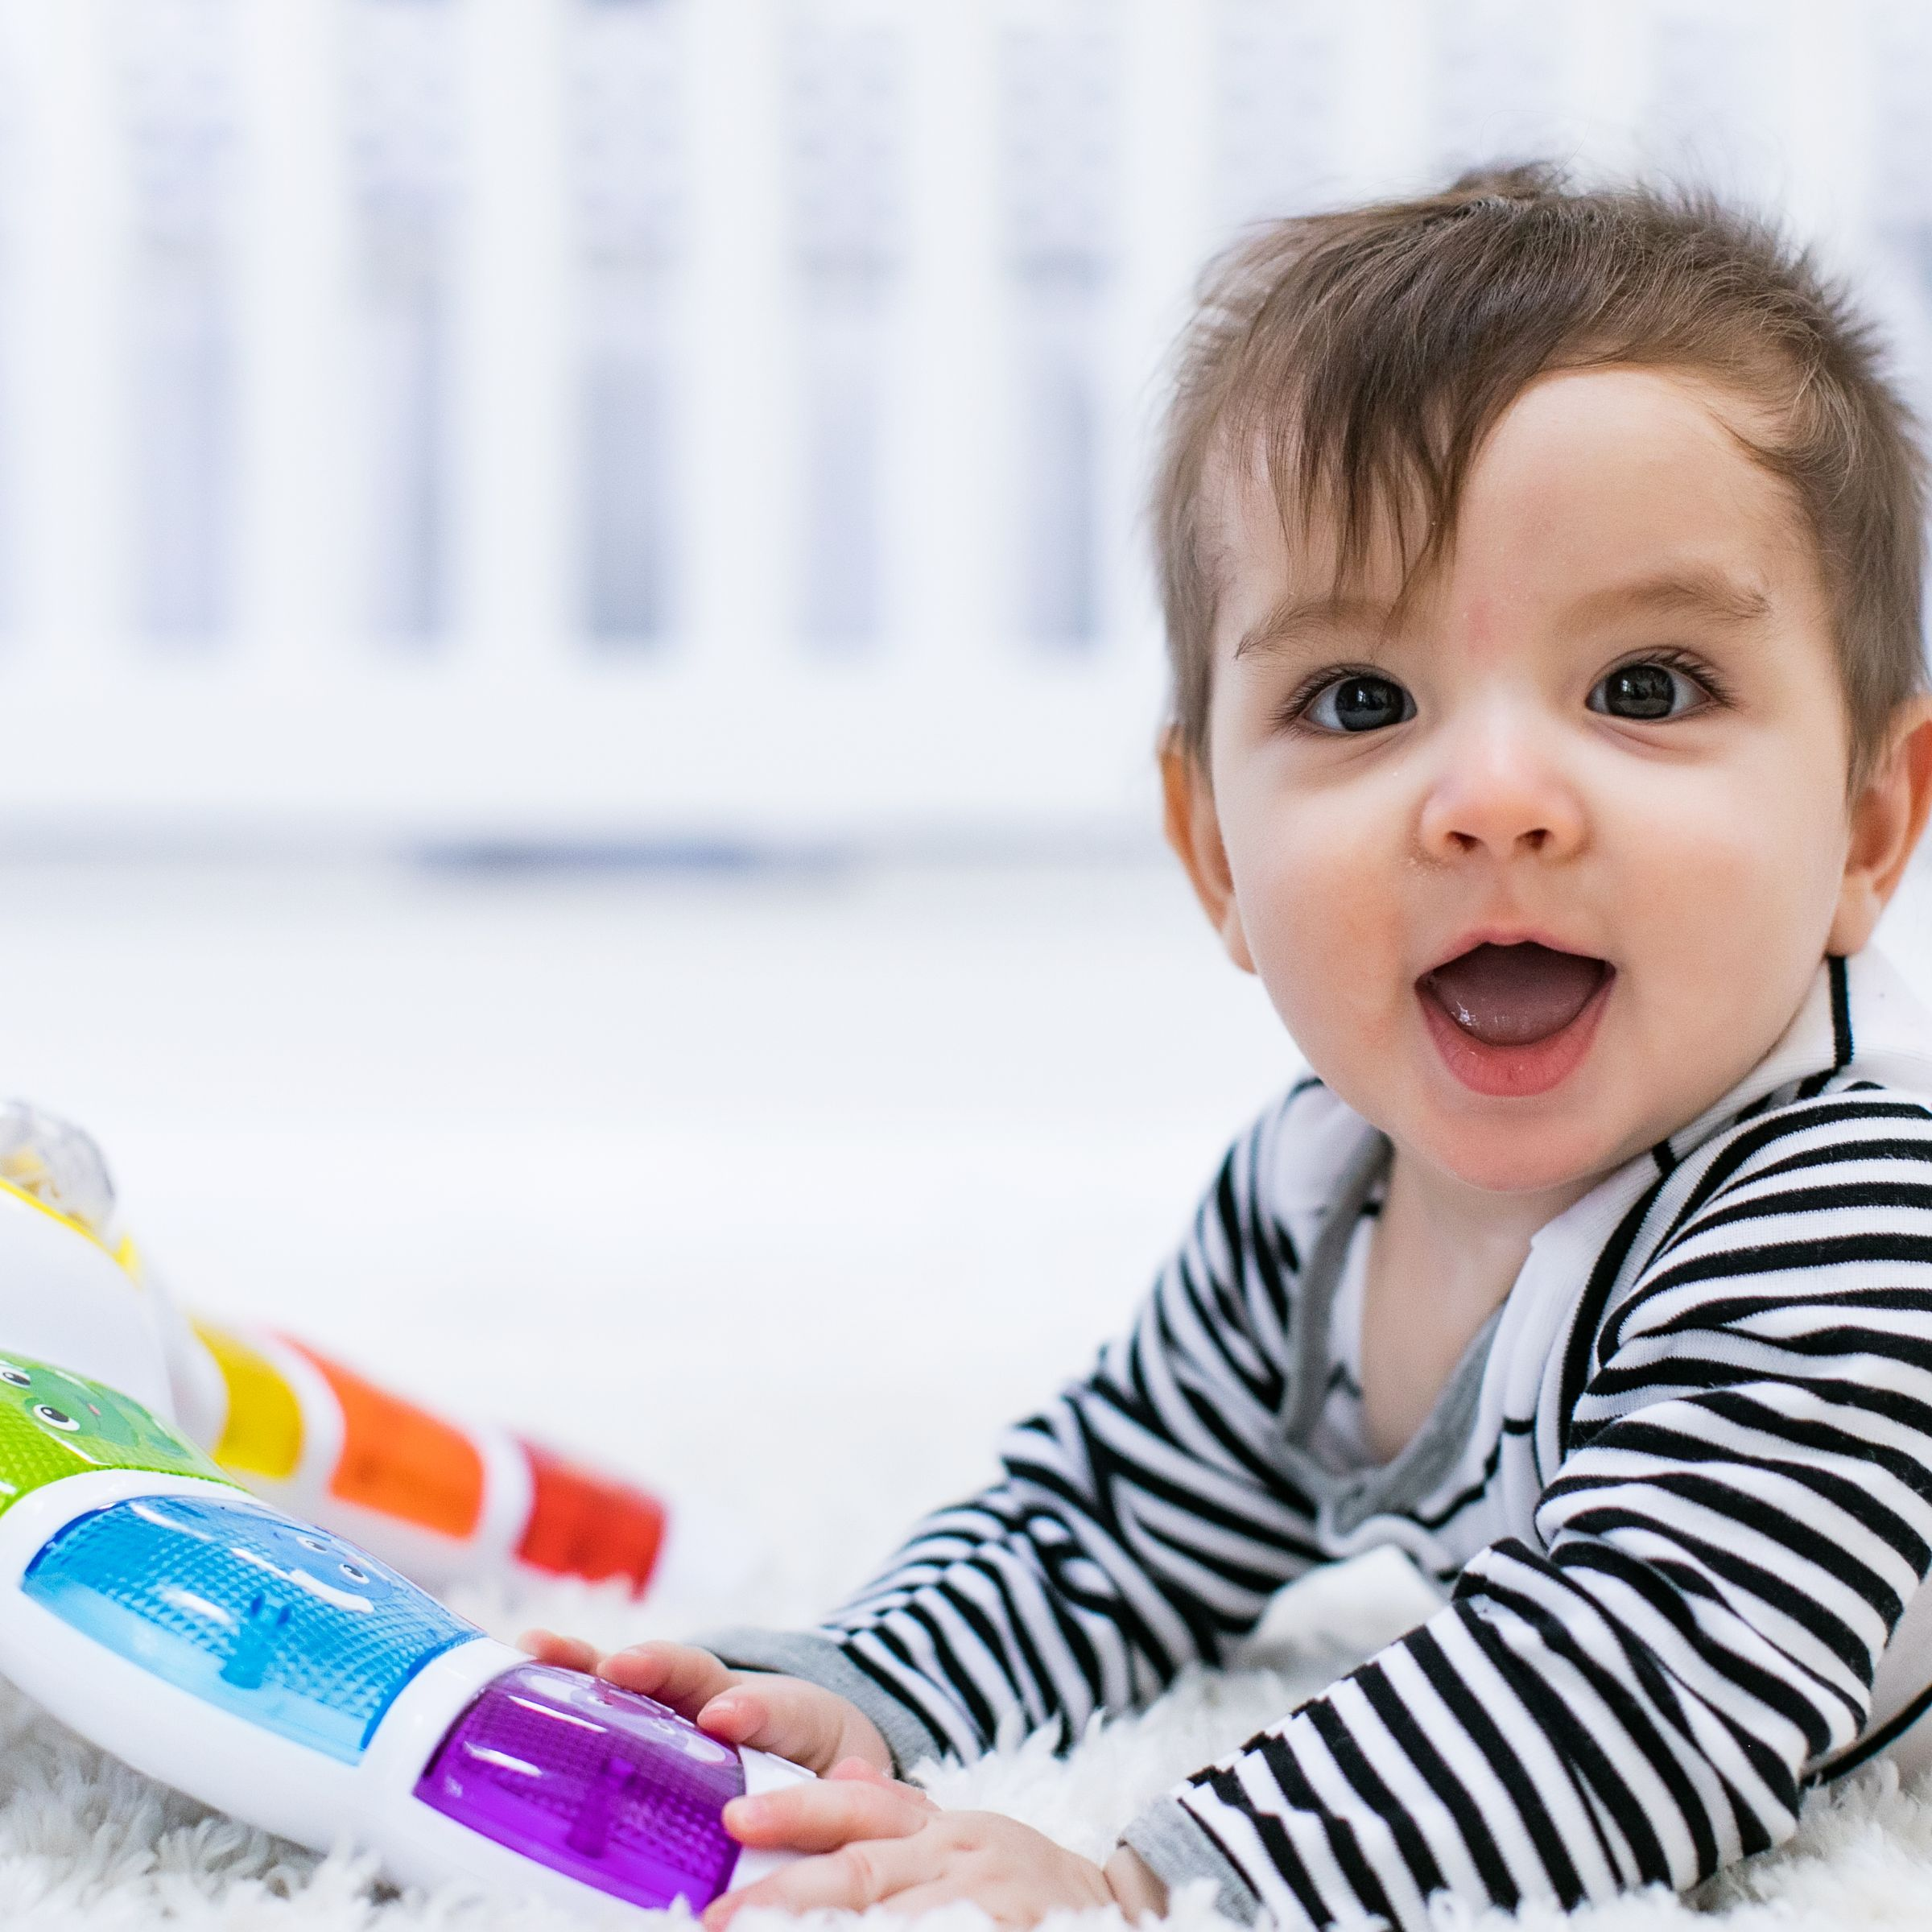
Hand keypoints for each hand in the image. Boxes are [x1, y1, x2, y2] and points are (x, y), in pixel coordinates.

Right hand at [518, 1630, 891, 1776]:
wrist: (817, 1744)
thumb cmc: (822, 1762)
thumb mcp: (842, 1775)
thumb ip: (842, 1785)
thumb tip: (852, 1789)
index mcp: (774, 1714)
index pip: (763, 1702)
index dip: (746, 1707)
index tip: (725, 1716)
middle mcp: (716, 1700)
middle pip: (684, 1675)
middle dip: (650, 1666)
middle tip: (617, 1666)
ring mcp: (672, 1708)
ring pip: (631, 1677)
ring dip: (586, 1663)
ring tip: (538, 1649)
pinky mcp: (637, 1728)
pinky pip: (597, 1700)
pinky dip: (562, 1677)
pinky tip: (519, 1665)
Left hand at [705, 1757, 1168, 1928]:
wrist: (1126, 1912)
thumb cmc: (1026, 1886)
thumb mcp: (967, 1836)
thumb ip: (902, 1810)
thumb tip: (845, 1762)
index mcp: (942, 1828)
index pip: (861, 1807)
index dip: (797, 1810)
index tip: (733, 1817)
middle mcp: (962, 1857)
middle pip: (861, 1874)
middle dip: (785, 1897)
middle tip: (717, 1918)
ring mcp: (988, 1905)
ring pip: (892, 1924)